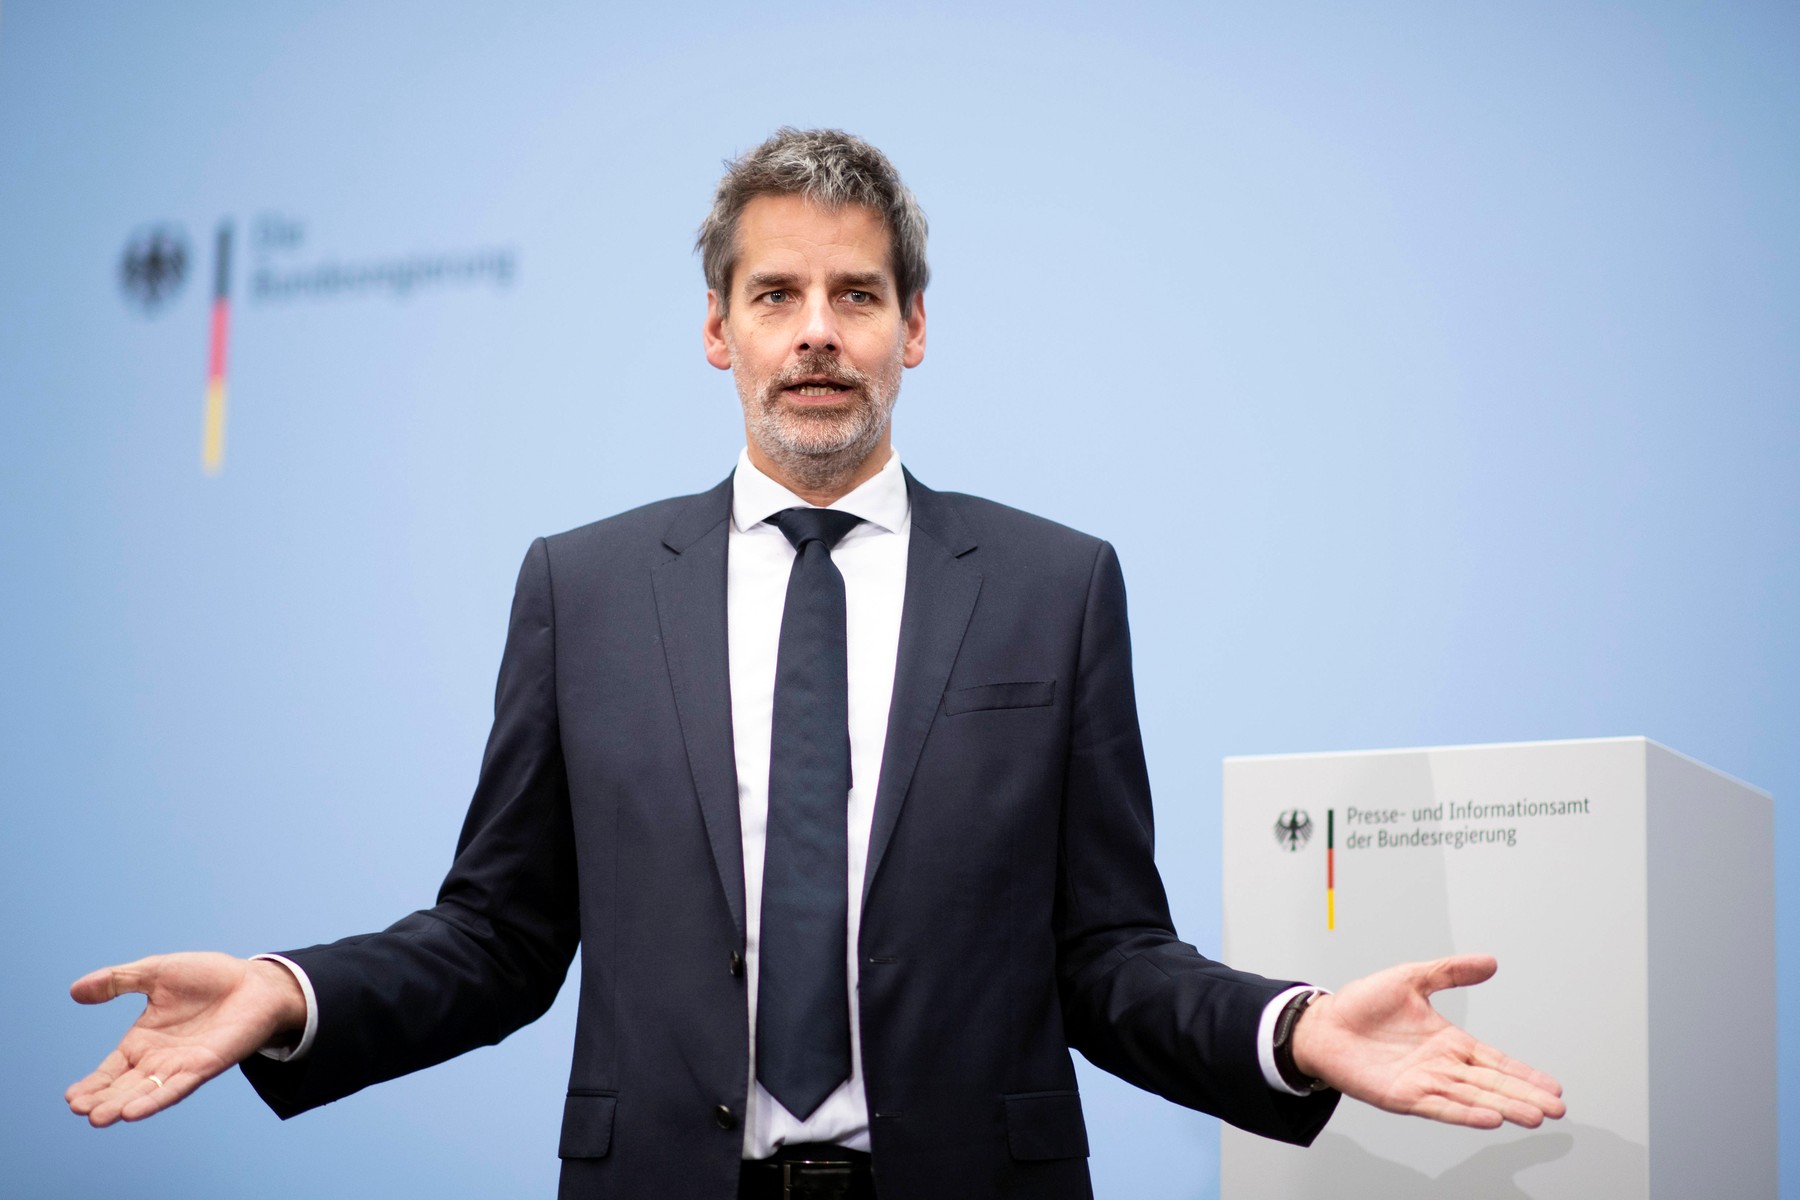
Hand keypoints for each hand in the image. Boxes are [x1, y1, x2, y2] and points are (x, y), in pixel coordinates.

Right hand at [65, 952, 305, 1126]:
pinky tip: (134, 1112)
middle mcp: (158, 1060)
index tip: (70, 1098)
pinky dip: (156, 1099)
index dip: (92, 1084)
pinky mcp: (205, 1066)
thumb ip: (118, 980)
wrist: (255, 981)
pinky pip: (177, 1087)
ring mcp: (181, 1065)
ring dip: (122, 1106)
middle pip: (123, 1087)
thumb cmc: (209, 977)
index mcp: (143, 1041)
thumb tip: (74, 991)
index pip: (110, 1070)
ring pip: (146, 1092)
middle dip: (102, 1100)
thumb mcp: (156, 972)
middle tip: (80, 1110)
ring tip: (98, 1118)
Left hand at [1290, 954, 1565, 1128]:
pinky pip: (1439, 1106)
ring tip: (1535, 1115)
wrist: (1322, 1025)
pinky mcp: (1402, 1096)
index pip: (1495, 1060)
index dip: (1524, 1073)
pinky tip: (1489, 1118)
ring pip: (1472, 1098)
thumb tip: (1490, 961)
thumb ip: (1450, 972)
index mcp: (1447, 1042)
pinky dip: (1464, 1113)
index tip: (1554, 1086)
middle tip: (1557, 1108)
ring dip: (1503, 1107)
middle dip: (1525, 1096)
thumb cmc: (1362, 1005)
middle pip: (1491, 1084)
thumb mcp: (1411, 978)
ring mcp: (1423, 1083)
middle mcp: (1441, 1066)